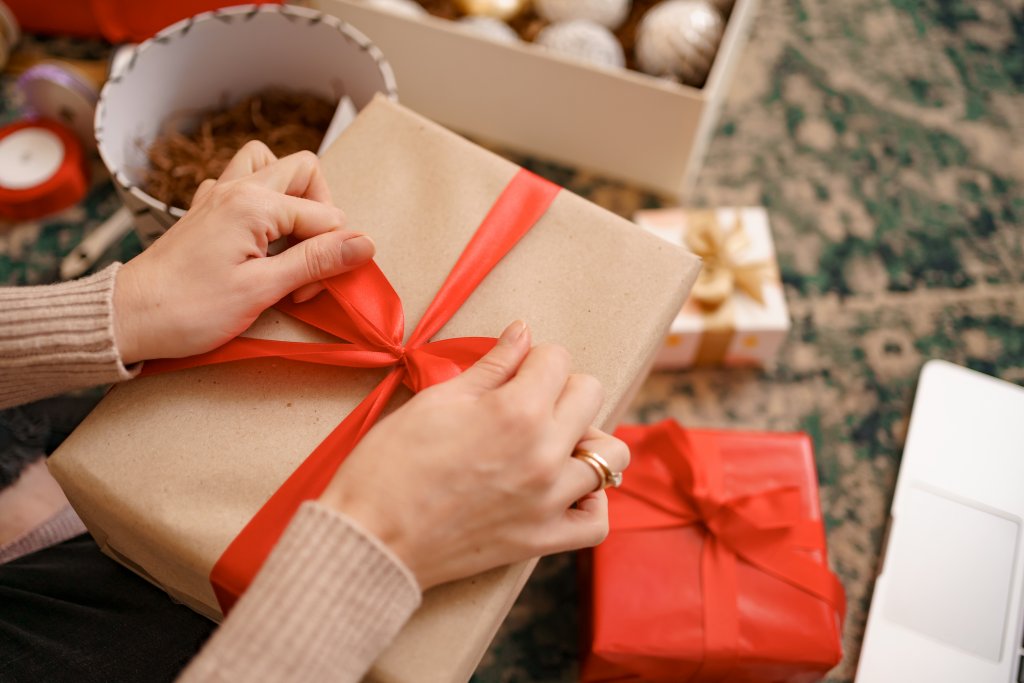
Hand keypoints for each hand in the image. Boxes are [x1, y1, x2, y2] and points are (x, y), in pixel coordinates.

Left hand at [113, 141, 374, 363]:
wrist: (128, 317)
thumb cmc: (188, 309)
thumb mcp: (262, 290)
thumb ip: (316, 261)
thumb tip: (365, 243)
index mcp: (253, 204)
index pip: (325, 216)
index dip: (329, 255)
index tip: (309, 291)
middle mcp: (236, 189)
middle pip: (305, 171)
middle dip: (321, 212)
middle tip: (310, 255)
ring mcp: (217, 195)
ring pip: (269, 164)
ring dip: (290, 194)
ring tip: (288, 237)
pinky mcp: (204, 210)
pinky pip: (240, 183)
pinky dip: (259, 202)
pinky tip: (257, 239)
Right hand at [318, 321, 628, 589]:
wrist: (371, 536)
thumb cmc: (390, 464)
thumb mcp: (437, 400)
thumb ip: (491, 365)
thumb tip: (522, 332)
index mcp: (517, 410)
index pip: (557, 359)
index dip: (532, 358)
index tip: (513, 371)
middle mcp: (544, 453)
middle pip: (590, 395)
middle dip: (561, 389)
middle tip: (527, 402)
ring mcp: (549, 500)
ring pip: (608, 455)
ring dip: (583, 441)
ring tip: (550, 444)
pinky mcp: (543, 539)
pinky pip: (596, 521)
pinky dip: (589, 502)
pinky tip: (564, 490)